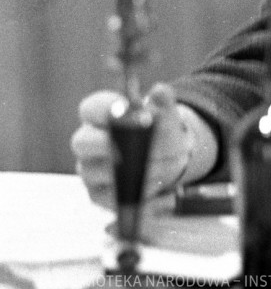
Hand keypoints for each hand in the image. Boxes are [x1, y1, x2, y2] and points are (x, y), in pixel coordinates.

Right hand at [71, 83, 191, 207]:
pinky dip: (140, 193)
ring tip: (167, 164)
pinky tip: (161, 187)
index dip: (106, 108)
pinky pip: (113, 197)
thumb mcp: (167, 114)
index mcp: (99, 115)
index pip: (90, 108)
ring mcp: (89, 170)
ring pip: (102, 172)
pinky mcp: (98, 194)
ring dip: (138, 169)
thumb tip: (160, 91)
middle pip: (83, 141)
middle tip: (145, 144)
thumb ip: (164, 102)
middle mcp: (87, 142)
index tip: (129, 109)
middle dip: (116, 143)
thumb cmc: (161, 130)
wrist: (169, 156)